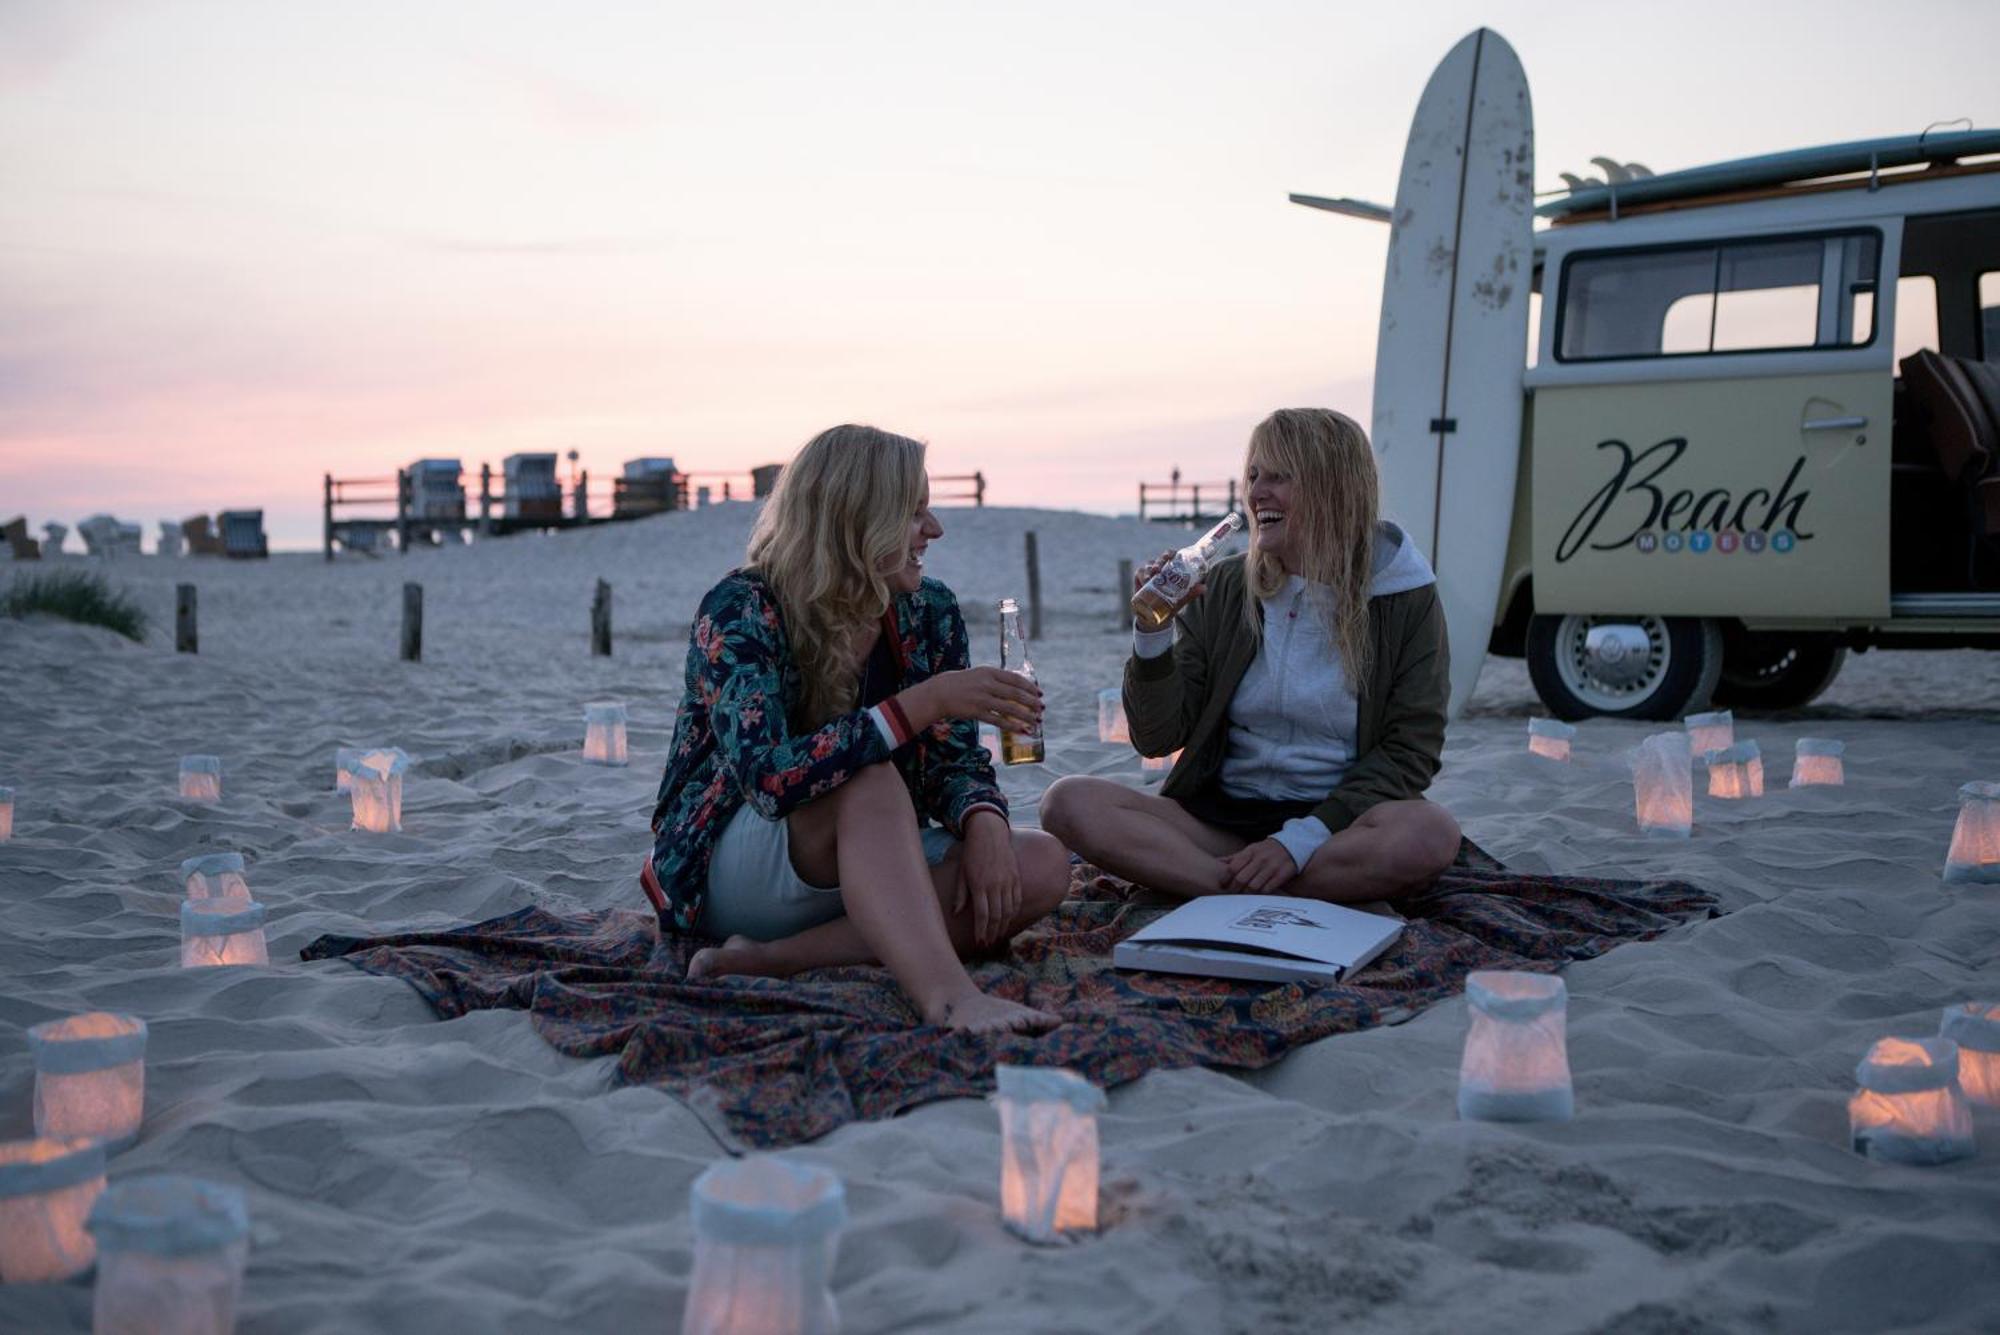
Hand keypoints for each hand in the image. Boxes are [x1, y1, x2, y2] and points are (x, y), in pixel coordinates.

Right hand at [904, 667, 1041, 734]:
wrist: (939, 693)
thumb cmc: (962, 684)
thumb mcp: (979, 675)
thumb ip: (996, 679)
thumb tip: (1017, 688)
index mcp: (989, 672)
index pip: (1015, 679)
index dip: (1030, 687)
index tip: (1039, 693)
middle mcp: (987, 684)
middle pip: (1016, 694)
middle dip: (1032, 702)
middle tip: (1041, 708)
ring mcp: (982, 699)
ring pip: (1010, 709)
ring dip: (1026, 716)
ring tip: (1036, 721)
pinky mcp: (977, 712)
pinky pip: (999, 721)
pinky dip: (1012, 726)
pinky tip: (1022, 730)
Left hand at [956, 811, 1020, 947]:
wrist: (990, 833)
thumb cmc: (971, 853)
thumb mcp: (961, 872)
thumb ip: (960, 894)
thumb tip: (956, 913)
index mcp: (979, 884)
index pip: (982, 914)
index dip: (981, 930)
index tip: (979, 942)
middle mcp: (995, 885)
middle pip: (996, 916)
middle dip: (992, 933)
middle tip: (988, 944)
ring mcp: (1008, 881)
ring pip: (1009, 910)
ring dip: (1003, 926)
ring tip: (997, 936)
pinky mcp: (1016, 878)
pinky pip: (1017, 900)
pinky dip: (1014, 913)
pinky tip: (1008, 920)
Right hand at [1136, 550, 1205, 603]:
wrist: (1154, 617)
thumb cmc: (1169, 605)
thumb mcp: (1180, 600)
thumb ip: (1191, 593)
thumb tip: (1204, 587)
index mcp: (1170, 569)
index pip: (1170, 555)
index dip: (1170, 553)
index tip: (1171, 556)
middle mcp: (1159, 568)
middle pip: (1159, 559)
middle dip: (1159, 561)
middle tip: (1159, 568)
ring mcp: (1148, 572)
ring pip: (1149, 565)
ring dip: (1150, 569)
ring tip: (1151, 577)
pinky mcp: (1139, 578)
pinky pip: (1140, 572)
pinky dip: (1142, 576)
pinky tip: (1145, 581)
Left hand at [1220, 839, 1297, 893]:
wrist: (1292, 846)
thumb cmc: (1266, 850)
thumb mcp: (1250, 849)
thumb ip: (1234, 858)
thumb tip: (1216, 862)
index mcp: (1250, 852)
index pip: (1232, 868)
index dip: (1226, 878)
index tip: (1223, 884)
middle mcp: (1260, 859)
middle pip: (1241, 879)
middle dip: (1234, 889)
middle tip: (1232, 893)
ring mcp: (1271, 867)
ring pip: (1253, 886)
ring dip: (1246, 894)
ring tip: (1243, 896)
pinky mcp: (1281, 875)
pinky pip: (1267, 889)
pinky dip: (1259, 894)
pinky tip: (1256, 895)